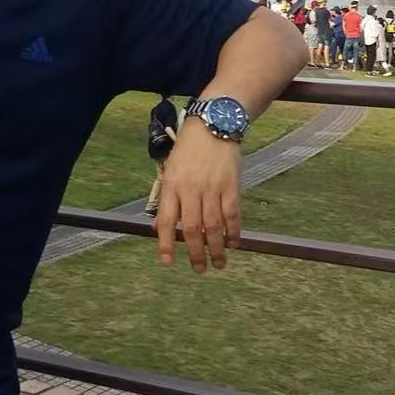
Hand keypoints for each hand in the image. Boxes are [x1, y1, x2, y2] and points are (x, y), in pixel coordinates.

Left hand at [154, 124, 242, 273]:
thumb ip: (168, 197)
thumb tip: (160, 227)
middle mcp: (190, 189)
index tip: (167, 262)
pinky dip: (234, 232)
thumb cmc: (188, 148)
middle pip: (191, 229)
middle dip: (196, 253)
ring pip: (213, 226)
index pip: (165, 220)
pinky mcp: (231, 185)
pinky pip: (232, 214)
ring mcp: (212, 188)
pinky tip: (234, 244)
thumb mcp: (170, 169)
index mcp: (171, 185)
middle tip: (200, 270)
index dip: (165, 243)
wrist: (213, 124)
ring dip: (216, 249)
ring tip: (218, 264)